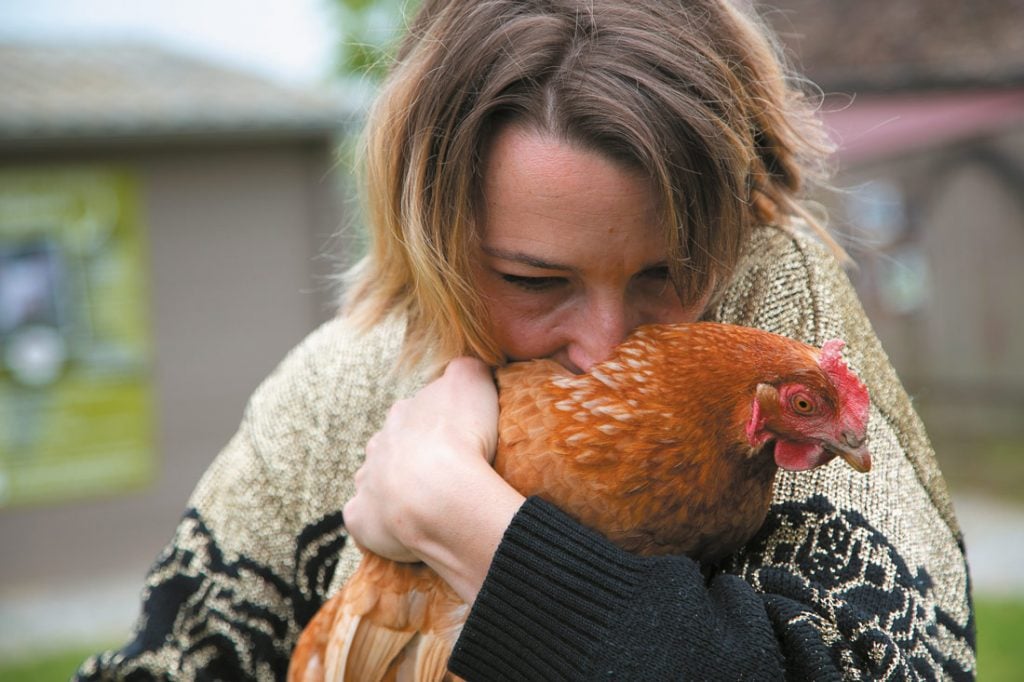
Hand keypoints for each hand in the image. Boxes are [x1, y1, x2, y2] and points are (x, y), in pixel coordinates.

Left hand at [343, 358, 523, 600]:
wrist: (440, 493)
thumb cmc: (461, 436)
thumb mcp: (472, 380)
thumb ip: (467, 367)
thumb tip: (466, 367)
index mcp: (404, 413)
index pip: (418, 413)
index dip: (438, 427)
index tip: (458, 441)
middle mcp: (378, 442)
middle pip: (392, 446)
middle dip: (411, 457)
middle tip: (444, 475)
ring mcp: (366, 480)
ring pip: (375, 479)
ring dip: (393, 488)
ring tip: (425, 504)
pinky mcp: (360, 516)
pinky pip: (364, 518)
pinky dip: (378, 523)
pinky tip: (402, 529)